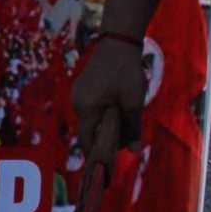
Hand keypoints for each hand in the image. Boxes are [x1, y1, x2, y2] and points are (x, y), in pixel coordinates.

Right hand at [71, 37, 146, 166]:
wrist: (118, 42)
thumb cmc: (125, 73)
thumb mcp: (133, 103)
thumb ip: (133, 128)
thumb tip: (133, 149)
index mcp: (86, 109)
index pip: (87, 142)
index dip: (97, 157)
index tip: (107, 170)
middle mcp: (77, 103)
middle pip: (89, 131)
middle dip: (106, 140)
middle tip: (125, 145)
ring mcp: (78, 94)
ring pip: (92, 119)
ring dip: (106, 126)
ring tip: (126, 125)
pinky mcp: (83, 87)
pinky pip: (92, 108)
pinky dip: (104, 115)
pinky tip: (119, 110)